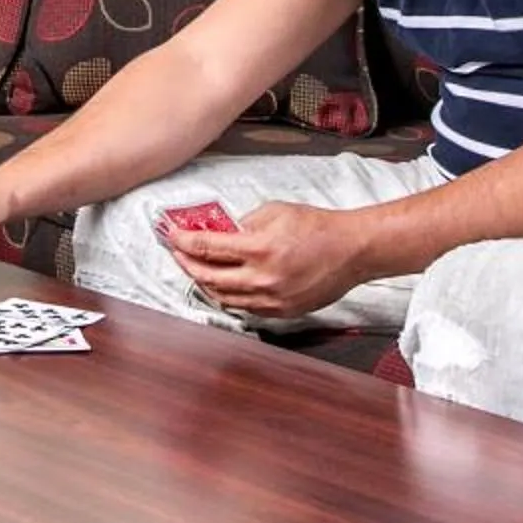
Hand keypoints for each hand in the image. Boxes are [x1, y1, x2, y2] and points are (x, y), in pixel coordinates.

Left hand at [163, 201, 367, 319]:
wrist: (351, 251)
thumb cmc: (317, 226)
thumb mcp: (275, 211)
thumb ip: (244, 223)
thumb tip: (221, 231)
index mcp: (259, 248)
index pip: (206, 247)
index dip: (183, 242)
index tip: (171, 236)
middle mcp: (262, 278)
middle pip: (208, 277)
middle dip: (186, 264)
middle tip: (178, 254)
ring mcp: (271, 299)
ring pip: (223, 297)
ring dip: (204, 283)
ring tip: (196, 270)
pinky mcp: (281, 312)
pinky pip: (244, 307)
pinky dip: (228, 296)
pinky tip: (223, 285)